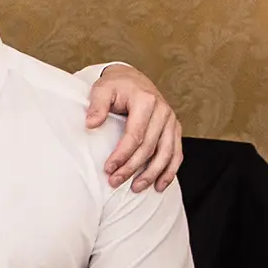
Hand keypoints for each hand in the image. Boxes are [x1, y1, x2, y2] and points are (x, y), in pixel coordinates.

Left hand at [87, 64, 182, 191]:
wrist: (132, 79)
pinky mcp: (174, 128)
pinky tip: (160, 184)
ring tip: (137, 188)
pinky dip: (170, 170)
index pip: (135, 135)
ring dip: (152, 174)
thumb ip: (97, 105)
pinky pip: (176, 153)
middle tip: (115, 181)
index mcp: (146, 101)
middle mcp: (163, 111)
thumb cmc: (116, 86)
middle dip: (132, 168)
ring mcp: (171, 121)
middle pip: (149, 147)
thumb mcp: (102, 89)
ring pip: (166, 153)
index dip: (122, 154)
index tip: (108, 168)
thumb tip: (90, 124)